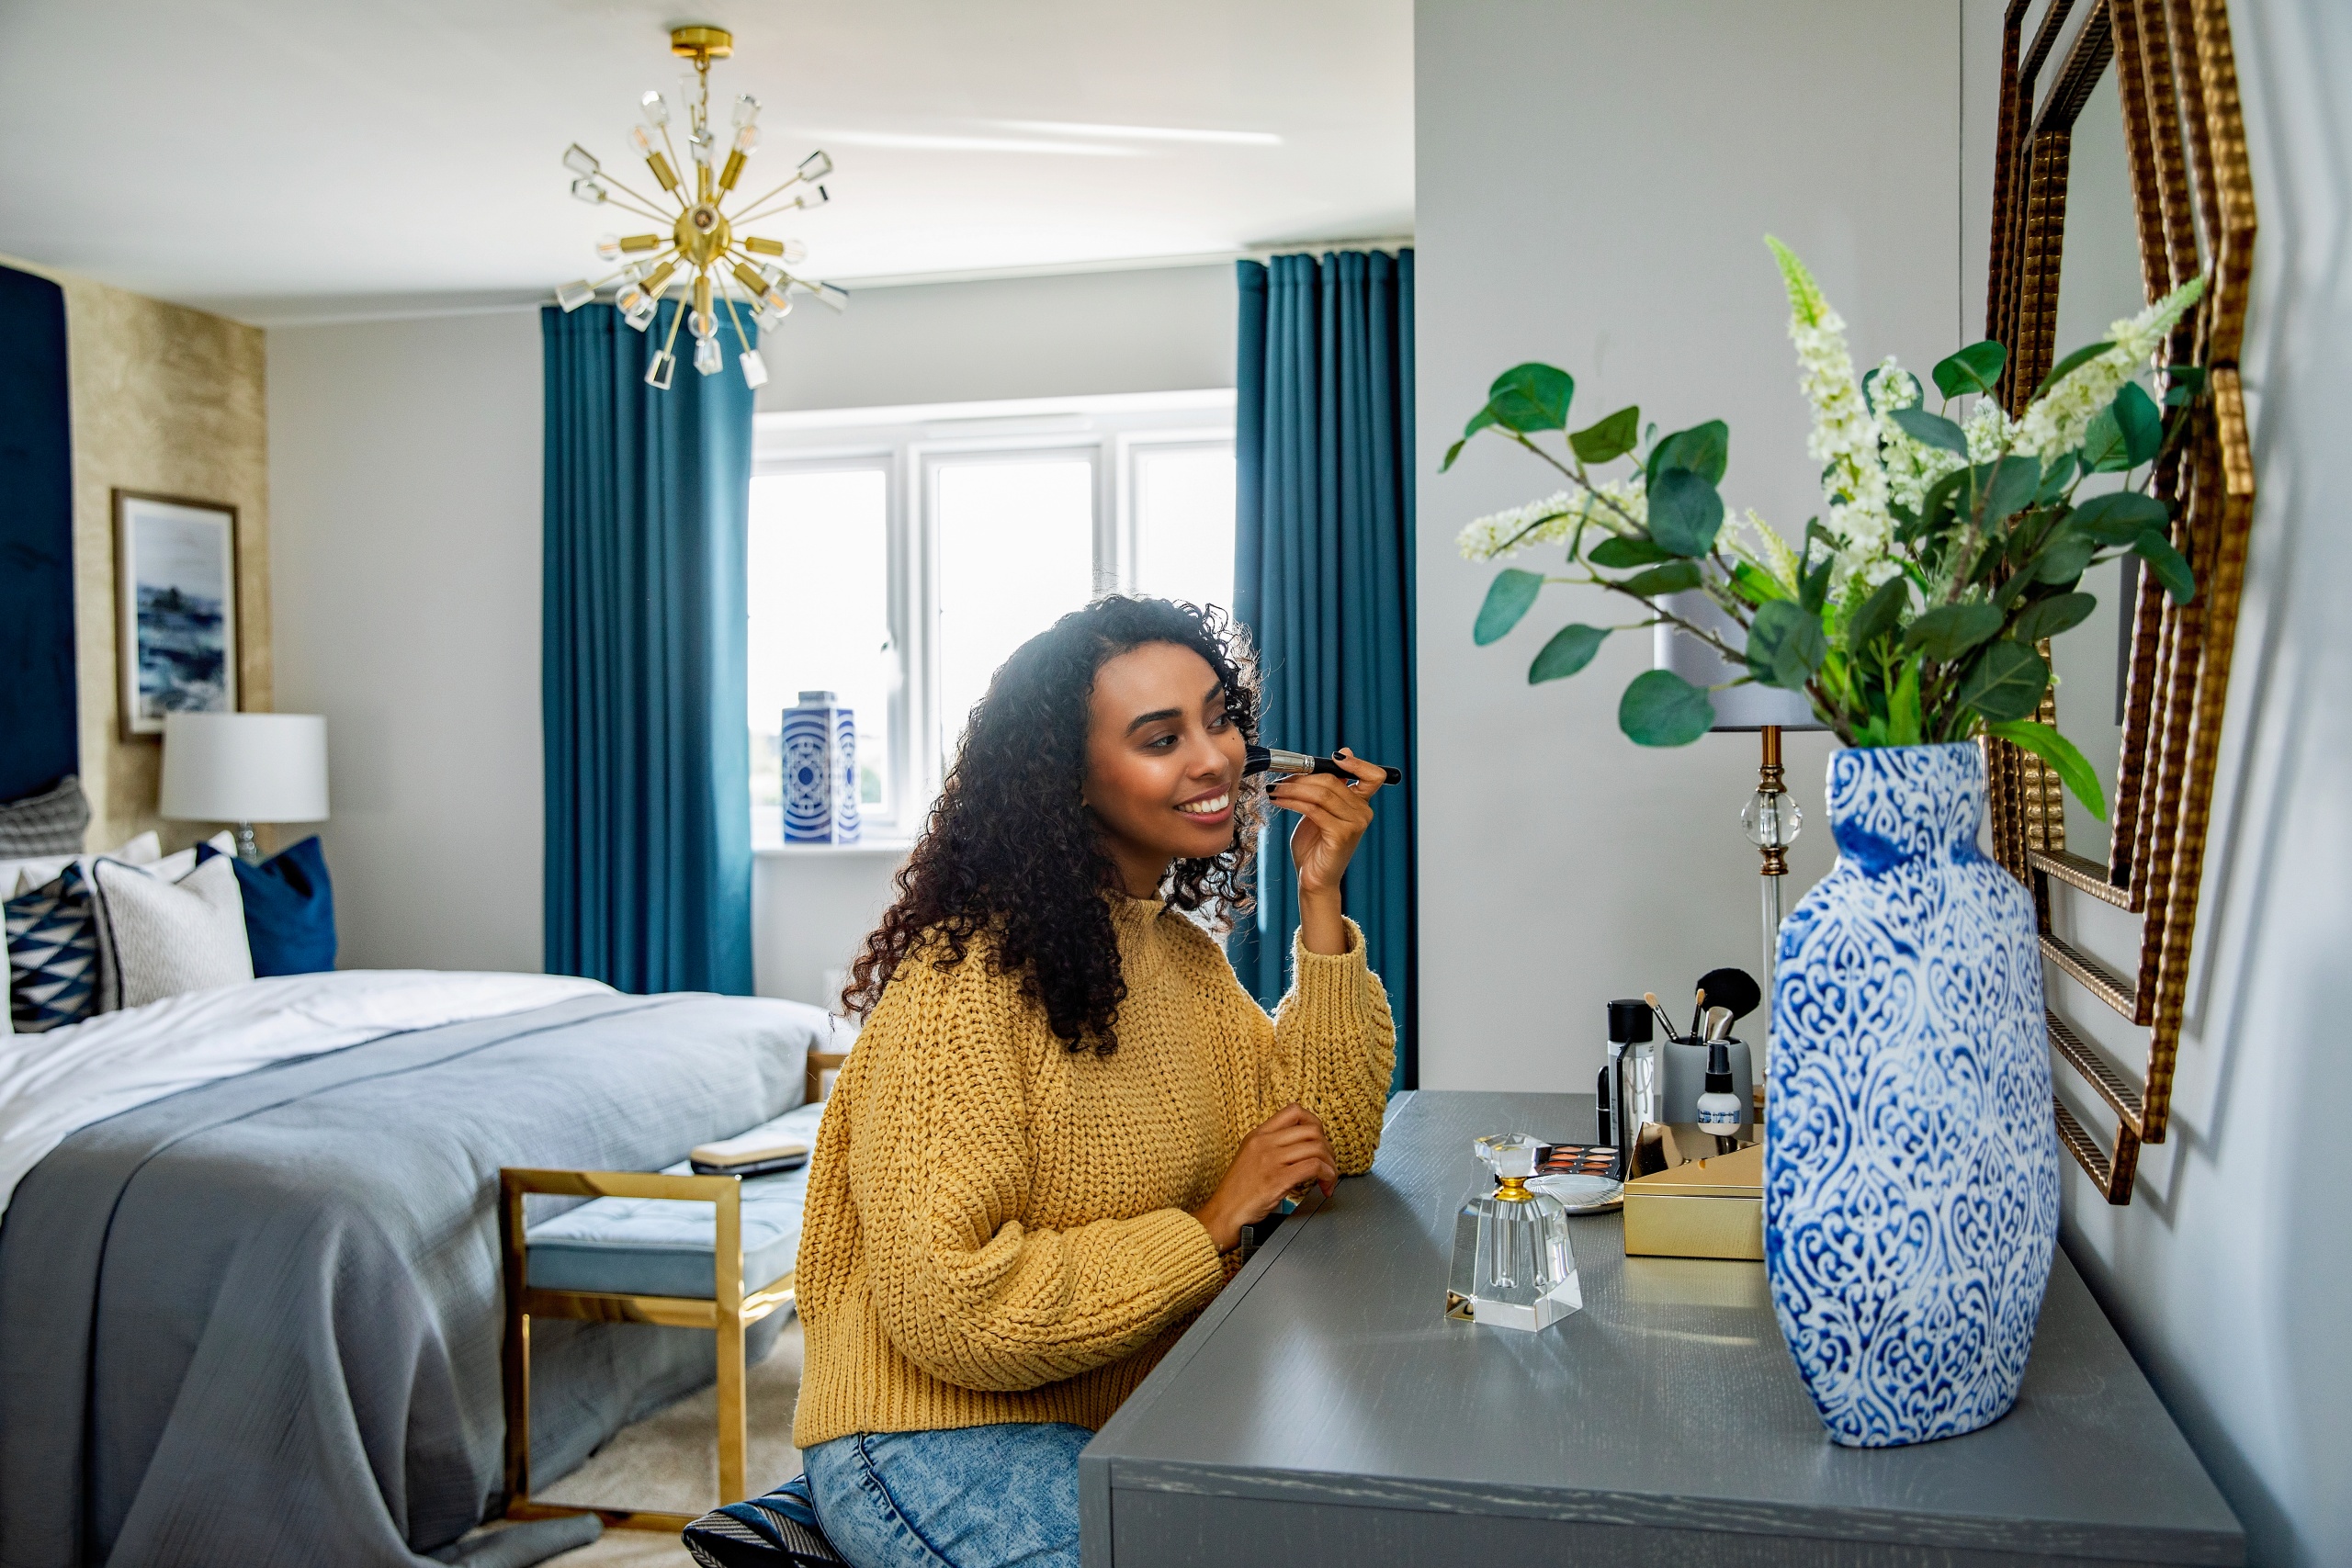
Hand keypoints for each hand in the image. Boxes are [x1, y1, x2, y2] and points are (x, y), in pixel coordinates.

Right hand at [1189, 1103, 1336, 1252]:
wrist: (1223, 1214)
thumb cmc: (1237, 1192)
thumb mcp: (1249, 1158)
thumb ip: (1271, 1147)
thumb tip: (1301, 1147)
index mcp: (1257, 1135)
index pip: (1294, 1111)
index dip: (1315, 1123)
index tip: (1320, 1141)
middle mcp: (1264, 1143)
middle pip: (1312, 1130)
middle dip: (1328, 1148)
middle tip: (1328, 1165)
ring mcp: (1270, 1160)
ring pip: (1316, 1148)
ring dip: (1330, 1165)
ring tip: (1328, 1179)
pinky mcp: (1277, 1179)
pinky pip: (1313, 1167)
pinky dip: (1327, 1176)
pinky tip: (1325, 1186)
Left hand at [1266, 748, 1386, 954]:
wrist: (1313, 879)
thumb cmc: (1315, 846)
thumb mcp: (1320, 811)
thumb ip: (1327, 787)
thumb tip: (1342, 753)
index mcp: (1361, 804)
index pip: (1372, 777)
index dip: (1357, 763)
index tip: (1335, 756)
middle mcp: (1363, 813)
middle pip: (1332, 781)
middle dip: (1302, 776)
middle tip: (1280, 778)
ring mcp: (1354, 825)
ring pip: (1321, 793)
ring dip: (1292, 788)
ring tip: (1274, 789)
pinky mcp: (1340, 835)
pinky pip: (1313, 809)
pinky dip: (1292, 801)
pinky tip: (1278, 801)